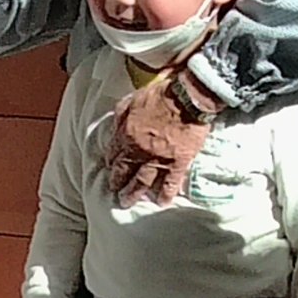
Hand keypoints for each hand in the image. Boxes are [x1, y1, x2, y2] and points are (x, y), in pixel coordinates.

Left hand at [107, 77, 210, 205]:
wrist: (187, 98)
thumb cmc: (160, 95)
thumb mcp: (132, 99)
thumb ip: (121, 114)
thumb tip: (114, 126)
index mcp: (126, 134)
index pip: (114, 153)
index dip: (111, 161)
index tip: (110, 167)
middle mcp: (139, 151)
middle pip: (125, 171)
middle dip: (118, 183)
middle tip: (115, 193)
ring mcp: (159, 159)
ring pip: (143, 182)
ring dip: (134, 193)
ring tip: (128, 202)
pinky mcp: (178, 162)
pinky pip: (170, 182)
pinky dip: (165, 194)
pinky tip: (162, 202)